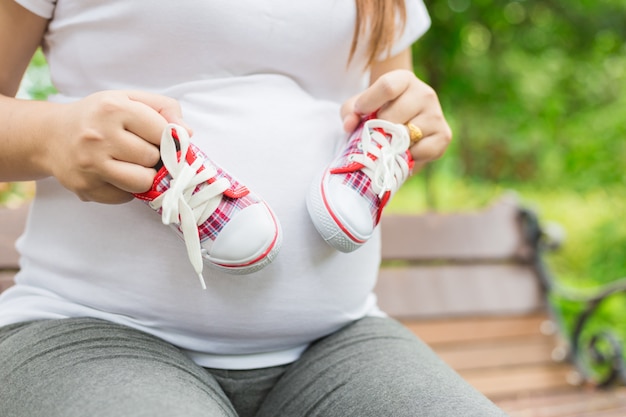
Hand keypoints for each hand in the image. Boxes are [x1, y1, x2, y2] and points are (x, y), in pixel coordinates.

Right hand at [44, 90, 189, 203]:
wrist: (51, 136)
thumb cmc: (99, 116)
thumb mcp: (130, 100)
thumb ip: (164, 108)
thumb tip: (187, 132)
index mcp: (113, 108)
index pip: (163, 132)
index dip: (169, 138)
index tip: (163, 138)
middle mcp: (98, 136)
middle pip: (152, 158)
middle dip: (152, 156)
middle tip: (138, 149)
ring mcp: (90, 164)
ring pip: (143, 181)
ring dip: (144, 175)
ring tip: (131, 163)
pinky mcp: (86, 187)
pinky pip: (125, 196)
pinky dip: (126, 188)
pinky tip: (114, 173)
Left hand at [340, 69, 451, 165]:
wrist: (403, 127)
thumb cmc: (378, 113)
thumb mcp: (360, 107)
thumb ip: (349, 112)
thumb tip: (349, 124)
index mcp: (404, 79)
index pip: (387, 87)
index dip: (369, 102)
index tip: (360, 112)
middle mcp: (425, 93)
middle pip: (392, 116)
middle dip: (379, 129)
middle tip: (378, 133)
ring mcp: (436, 114)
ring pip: (406, 135)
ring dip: (393, 144)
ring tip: (391, 142)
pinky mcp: (444, 135)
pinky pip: (420, 151)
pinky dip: (409, 156)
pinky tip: (405, 151)